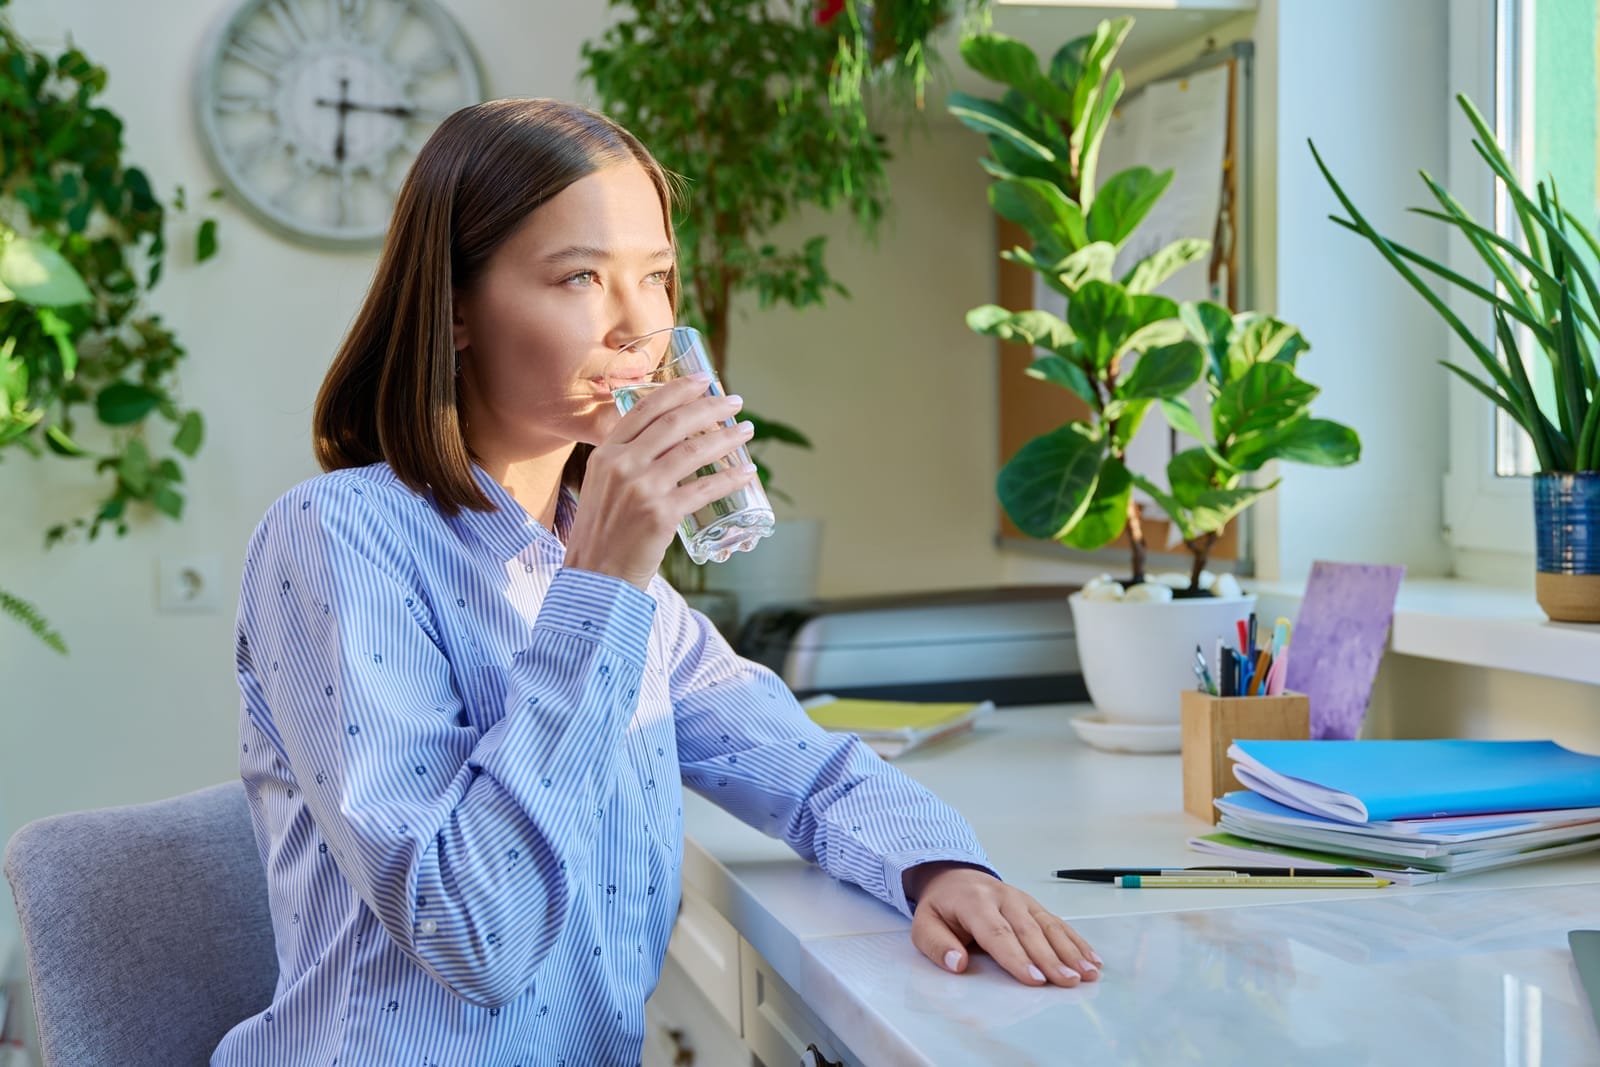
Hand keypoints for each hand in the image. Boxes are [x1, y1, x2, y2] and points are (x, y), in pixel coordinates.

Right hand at [563, 374, 756, 589]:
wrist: (595, 580)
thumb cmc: (602, 536)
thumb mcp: (603, 487)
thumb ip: (625, 463)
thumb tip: (664, 444)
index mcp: (605, 454)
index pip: (645, 409)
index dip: (677, 390)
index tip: (703, 380)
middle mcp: (622, 465)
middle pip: (675, 423)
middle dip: (710, 407)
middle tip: (734, 402)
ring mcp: (642, 488)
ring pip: (694, 451)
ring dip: (727, 438)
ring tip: (746, 432)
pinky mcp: (661, 515)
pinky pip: (705, 489)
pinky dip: (730, 478)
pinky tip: (746, 472)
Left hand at [905, 864, 1102, 986]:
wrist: (954, 877)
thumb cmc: (941, 908)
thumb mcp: (923, 924)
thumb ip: (937, 945)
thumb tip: (957, 963)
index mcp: (974, 902)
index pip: (997, 932)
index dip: (1017, 957)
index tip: (1034, 980)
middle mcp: (1003, 898)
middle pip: (1029, 931)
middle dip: (1050, 958)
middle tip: (1068, 982)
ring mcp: (1022, 900)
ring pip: (1049, 925)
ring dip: (1070, 951)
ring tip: (1087, 974)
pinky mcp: (1034, 905)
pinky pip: (1058, 923)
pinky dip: (1076, 941)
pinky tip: (1091, 959)